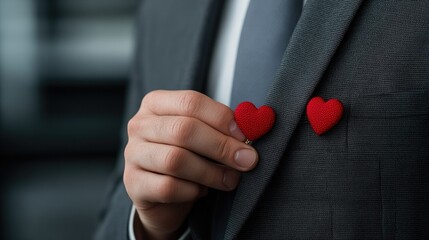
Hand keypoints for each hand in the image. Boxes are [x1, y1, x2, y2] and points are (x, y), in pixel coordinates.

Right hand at [123, 90, 258, 238]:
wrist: (164, 196)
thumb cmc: (188, 157)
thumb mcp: (204, 136)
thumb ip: (223, 128)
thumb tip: (252, 128)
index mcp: (157, 104)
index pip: (191, 102)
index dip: (221, 118)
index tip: (244, 135)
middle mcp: (140, 125)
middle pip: (183, 130)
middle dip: (221, 146)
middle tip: (246, 160)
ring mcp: (133, 153)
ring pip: (175, 160)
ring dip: (211, 172)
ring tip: (230, 179)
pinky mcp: (133, 183)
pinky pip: (167, 187)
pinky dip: (192, 191)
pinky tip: (201, 191)